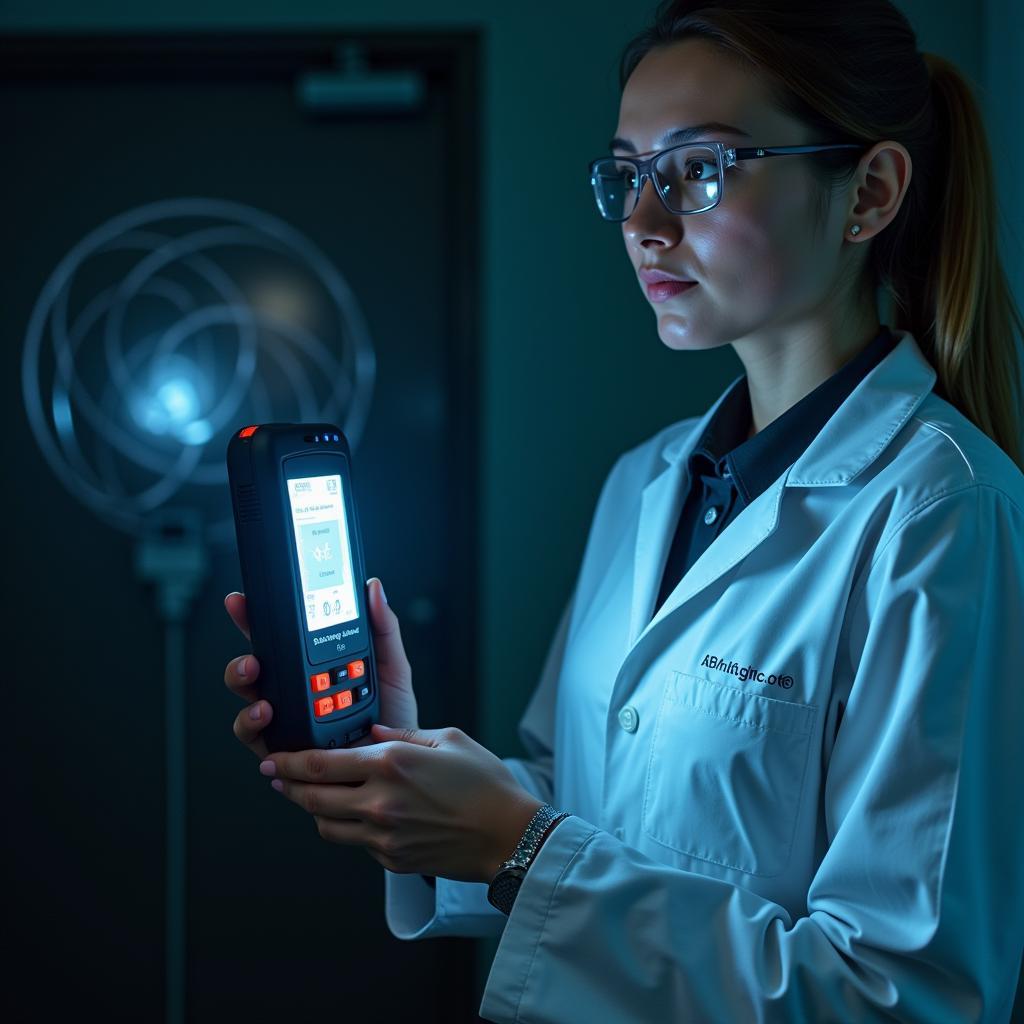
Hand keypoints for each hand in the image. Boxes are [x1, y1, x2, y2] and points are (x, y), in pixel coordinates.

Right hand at [223, 577, 419, 759]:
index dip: (258, 615)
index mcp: (315, 666)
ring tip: (254, 675)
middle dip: (243, 648)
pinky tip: (267, 713)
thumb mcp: (392, 669)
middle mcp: (293, 689)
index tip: (244, 599)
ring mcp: (283, 717)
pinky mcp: (279, 748)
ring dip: (241, 681)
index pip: (281, 635)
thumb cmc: (392, 720)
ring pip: (246, 694)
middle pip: (255, 661)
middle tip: (252, 648)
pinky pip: (252, 733)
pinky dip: (252, 721)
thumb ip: (383, 629)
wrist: (396, 771)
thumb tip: (373, 587)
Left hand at [259, 723, 543, 883]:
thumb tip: (374, 734)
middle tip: (276, 776)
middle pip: (312, 798)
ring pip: (326, 825)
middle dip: (287, 786)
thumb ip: (404, 734)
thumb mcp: (448, 739)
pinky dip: (347, 827)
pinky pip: (354, 843)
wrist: (509, 835)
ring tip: (310, 797)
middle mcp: (380, 802)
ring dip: (312, 811)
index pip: (322, 764)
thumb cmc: (485, 783)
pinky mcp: (391, 859)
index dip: (289, 762)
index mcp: (392, 765)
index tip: (273, 759)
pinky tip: (354, 815)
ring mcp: (383, 836)